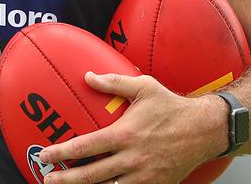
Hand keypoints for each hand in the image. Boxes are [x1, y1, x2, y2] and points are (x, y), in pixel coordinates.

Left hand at [39, 72, 224, 183]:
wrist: (205, 131)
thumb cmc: (172, 107)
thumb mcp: (144, 87)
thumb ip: (113, 82)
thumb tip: (87, 76)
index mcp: (125, 135)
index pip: (86, 146)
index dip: (62, 152)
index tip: (45, 154)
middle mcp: (132, 159)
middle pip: (91, 175)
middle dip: (66, 179)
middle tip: (47, 179)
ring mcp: (144, 176)